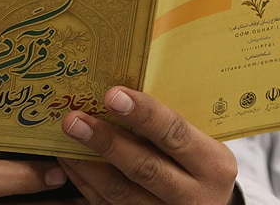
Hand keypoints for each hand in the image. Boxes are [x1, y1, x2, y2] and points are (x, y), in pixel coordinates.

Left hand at [59, 86, 237, 203]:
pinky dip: (85, 181)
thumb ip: (171, 123)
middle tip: (74, 119)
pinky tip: (69, 160)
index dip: (144, 114)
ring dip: (87, 163)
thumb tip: (121, 86)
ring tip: (65, 137)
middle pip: (145, 168)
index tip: (113, 94)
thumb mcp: (201, 142)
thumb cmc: (199, 161)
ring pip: (120, 192)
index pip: (176, 135)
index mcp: (213, 165)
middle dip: (106, 141)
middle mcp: (194, 196)